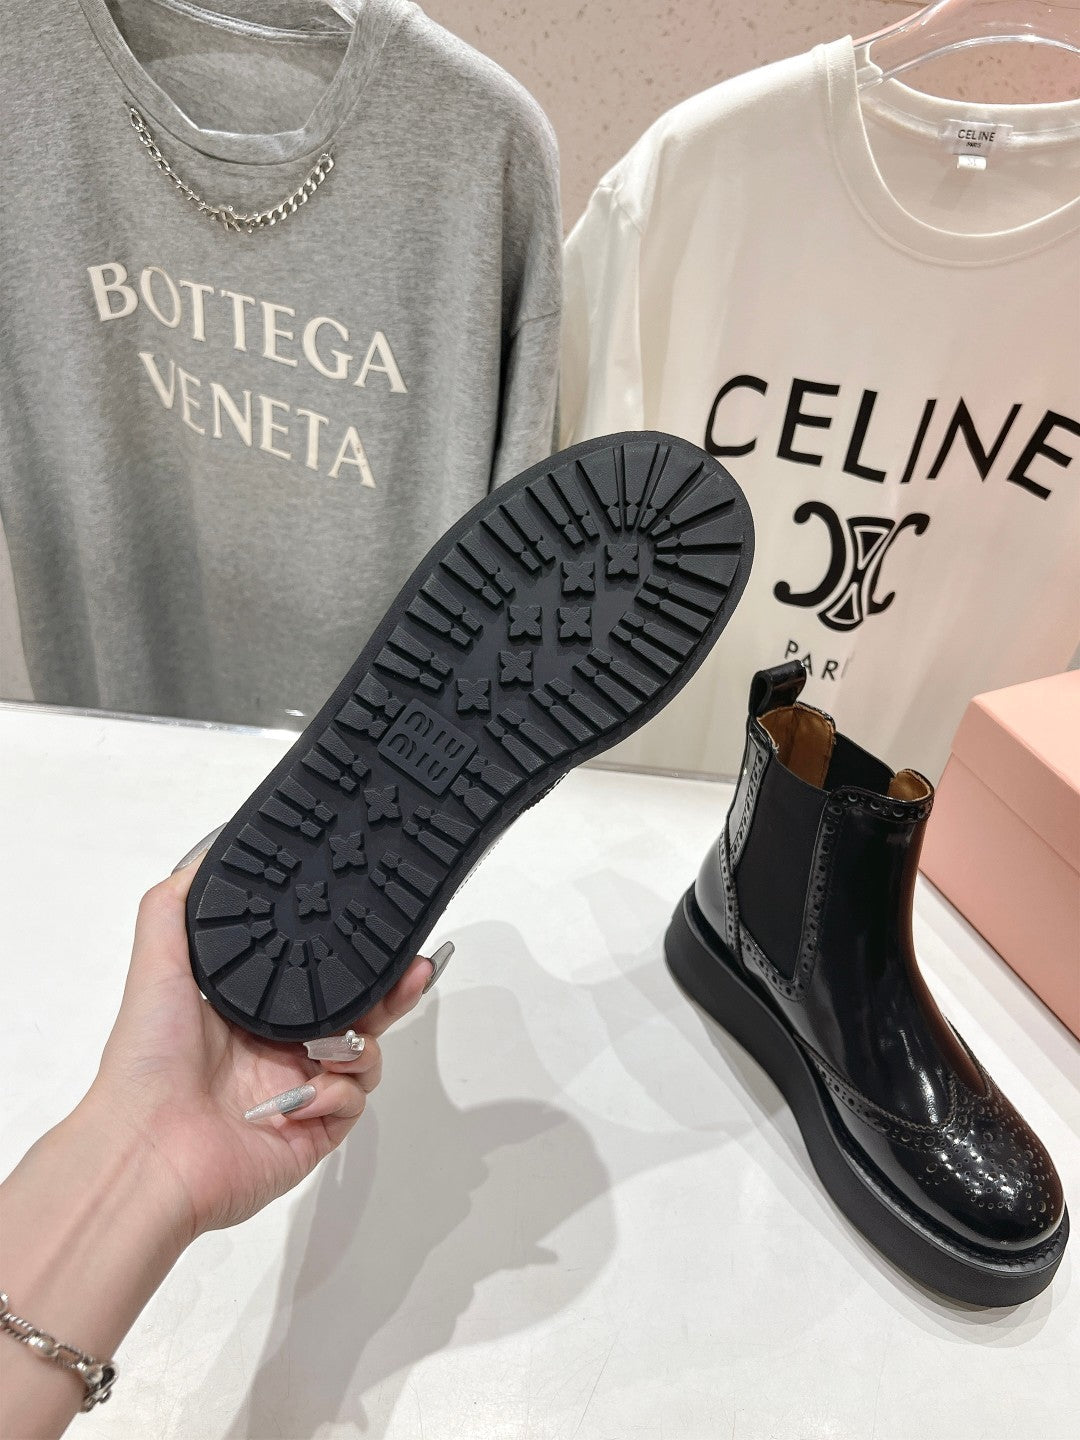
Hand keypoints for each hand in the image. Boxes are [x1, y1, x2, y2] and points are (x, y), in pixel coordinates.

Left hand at [81, 859, 433, 1244]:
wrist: (148, 1152)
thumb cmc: (147, 1062)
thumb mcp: (157, 966)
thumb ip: (175, 906)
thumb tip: (204, 853)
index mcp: (248, 1011)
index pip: (316, 972)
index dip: (350, 951)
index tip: (380, 925)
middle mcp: (276, 1050)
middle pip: (356, 1011)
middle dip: (390, 990)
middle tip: (414, 969)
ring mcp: (298, 1093)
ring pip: (363, 1056)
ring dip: (361, 1045)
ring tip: (335, 1047)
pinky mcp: (314, 1133)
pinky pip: (353, 1103)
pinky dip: (338, 1093)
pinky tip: (306, 1094)